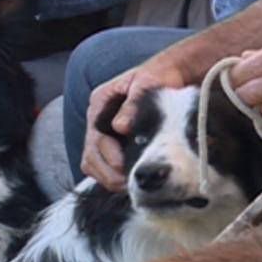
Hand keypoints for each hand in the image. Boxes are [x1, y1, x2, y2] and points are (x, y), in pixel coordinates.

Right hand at [82, 59, 185, 190]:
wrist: (170, 74)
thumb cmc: (158, 75)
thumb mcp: (147, 83)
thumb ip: (133, 104)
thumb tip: (120, 127)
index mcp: (101, 102)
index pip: (95, 136)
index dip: (108, 155)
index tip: (123, 166)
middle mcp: (98, 119)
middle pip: (90, 155)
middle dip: (107, 173)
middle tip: (129, 184)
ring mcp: (104, 132)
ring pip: (93, 164)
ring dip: (108, 178)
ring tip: (129, 187)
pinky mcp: (113, 143)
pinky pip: (103, 166)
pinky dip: (112, 177)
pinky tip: (130, 182)